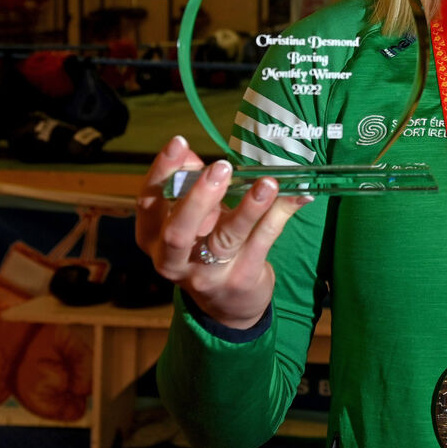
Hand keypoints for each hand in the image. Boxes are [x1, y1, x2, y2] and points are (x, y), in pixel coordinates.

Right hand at [135, 135, 311, 328]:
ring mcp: (208, 274)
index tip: (178, 142)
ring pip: (226, 239)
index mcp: (153, 237)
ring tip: (267, 183)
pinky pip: (263, 241)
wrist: (229, 305)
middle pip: (179, 232)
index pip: (148, 202)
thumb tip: (188, 153)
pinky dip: (280, 215)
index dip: (162, 172)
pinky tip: (298, 196)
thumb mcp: (195, 218)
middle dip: (199, 198)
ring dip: (249, 208)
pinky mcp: (242, 278)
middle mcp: (173, 260)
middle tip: (220, 167)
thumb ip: (191, 185)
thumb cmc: (206, 246)